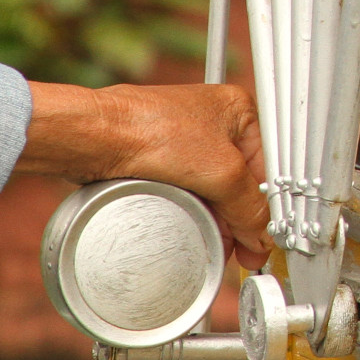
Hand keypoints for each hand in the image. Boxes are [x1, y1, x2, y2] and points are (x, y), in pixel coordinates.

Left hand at [18, 82, 269, 267]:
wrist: (92, 136)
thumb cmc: (149, 129)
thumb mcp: (221, 172)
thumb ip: (249, 205)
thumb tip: (263, 232)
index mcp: (239, 110)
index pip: (267, 165)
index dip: (266, 205)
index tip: (263, 238)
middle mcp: (214, 122)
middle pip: (240, 180)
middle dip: (239, 217)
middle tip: (240, 249)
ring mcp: (184, 139)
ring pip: (211, 188)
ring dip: (214, 216)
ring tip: (213, 241)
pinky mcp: (158, 157)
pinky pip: (185, 190)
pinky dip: (189, 210)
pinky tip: (188, 226)